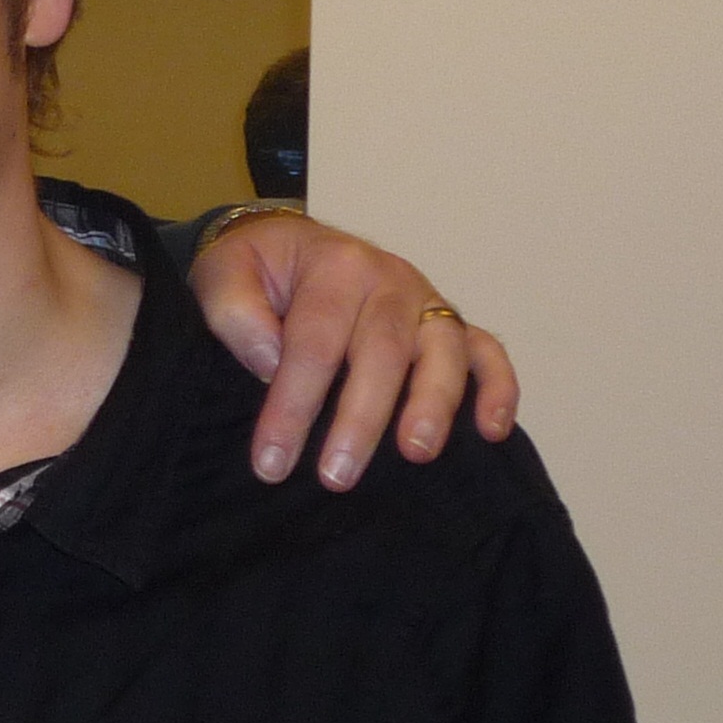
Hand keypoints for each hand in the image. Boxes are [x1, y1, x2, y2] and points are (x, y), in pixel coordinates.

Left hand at [187, 210, 518, 488]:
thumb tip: (267, 361)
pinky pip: (487, 351)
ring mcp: (425, 301)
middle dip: (360, 419)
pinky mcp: (448, 324)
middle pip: (381, 351)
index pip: (314, 342)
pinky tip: (492, 431)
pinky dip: (498, 387)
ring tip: (416, 454)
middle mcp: (389, 280)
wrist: (287, 245)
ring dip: (434, 404)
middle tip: (337, 476)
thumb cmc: (255, 269)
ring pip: (444, 350)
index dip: (293, 405)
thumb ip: (235, 311)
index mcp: (334, 265)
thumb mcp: (223, 272)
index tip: (271, 462)